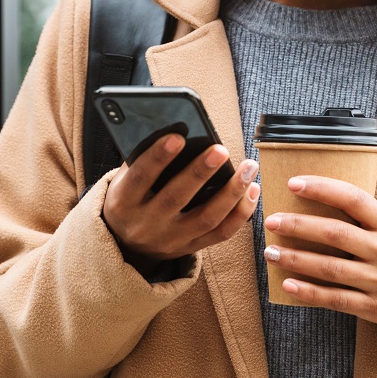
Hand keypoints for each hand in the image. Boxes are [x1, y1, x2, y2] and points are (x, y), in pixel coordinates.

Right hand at [102, 133, 259, 268]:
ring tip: (248, 168)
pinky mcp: (190, 248)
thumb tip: (176, 129)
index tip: (178, 136)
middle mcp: (146, 224)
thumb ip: (143, 159)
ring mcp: (170, 239)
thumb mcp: (124, 180)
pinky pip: (220, 233)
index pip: (140, 177)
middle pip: (176, 198)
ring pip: (206, 218)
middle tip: (221, 150)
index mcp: (123, 202)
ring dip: (231, 192)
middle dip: (200, 172)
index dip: (158, 157)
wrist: (126, 245)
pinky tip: (253, 191)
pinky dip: (240, 213)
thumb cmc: (130, 198)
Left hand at [262, 176, 376, 335]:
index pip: (353, 199)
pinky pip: (336, 299)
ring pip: (330, 268)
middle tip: (271, 221)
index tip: (293, 183)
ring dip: (296, 259)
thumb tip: (322, 203)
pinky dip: (310, 293)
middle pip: (335, 233)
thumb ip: (368, 221)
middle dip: (298, 225)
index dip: (322, 188)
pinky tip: (288, 285)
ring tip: (270, 252)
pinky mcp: (376, 308)